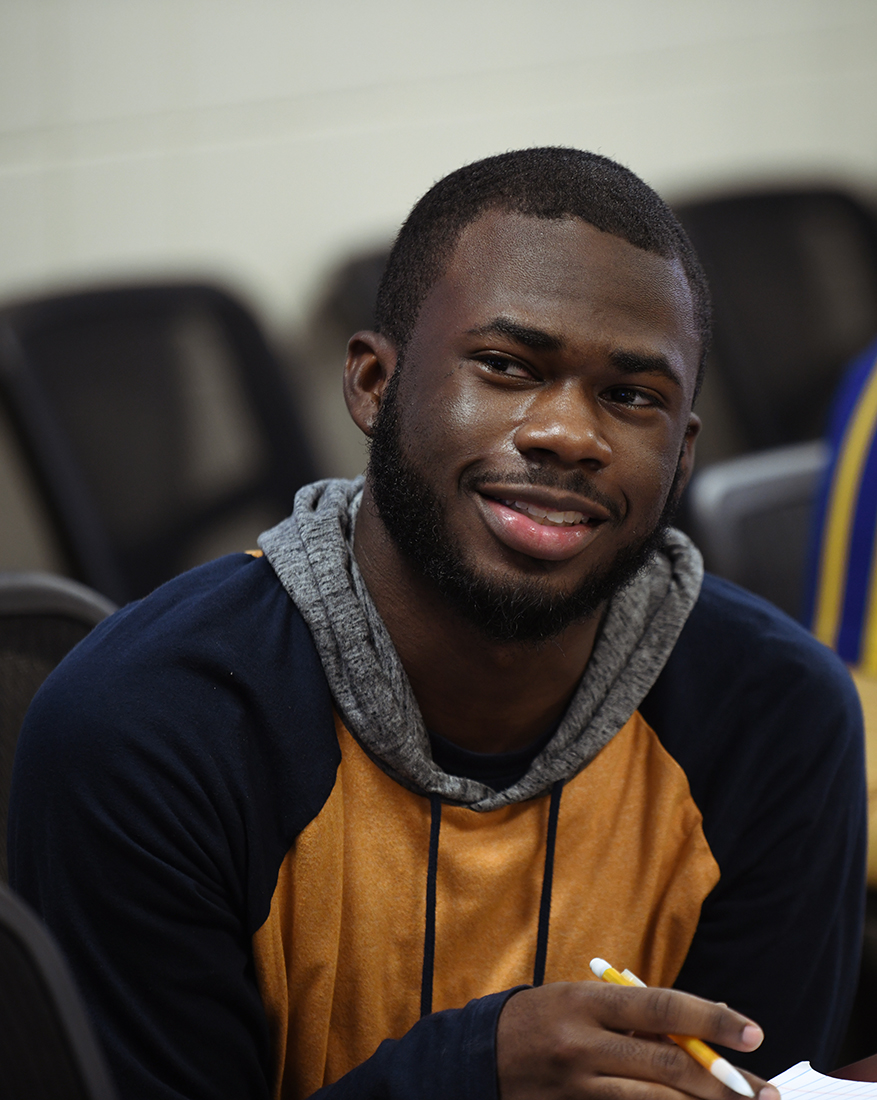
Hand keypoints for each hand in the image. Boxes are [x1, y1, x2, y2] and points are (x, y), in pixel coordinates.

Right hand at [496, 981, 778, 1099]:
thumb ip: (638, 1014)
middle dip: (723, 1083)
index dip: (710, 1020)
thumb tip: (708, 1028)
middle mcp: (581, 1045)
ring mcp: (576, 1089)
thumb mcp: (584, 999)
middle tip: (763, 1093)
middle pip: (666, 1068)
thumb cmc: (543, 1018)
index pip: (660, 1008)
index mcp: (585, 1002)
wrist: (479, 1056)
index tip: (752, 1032)